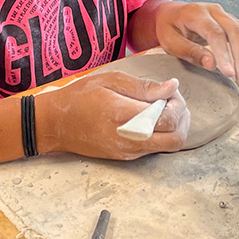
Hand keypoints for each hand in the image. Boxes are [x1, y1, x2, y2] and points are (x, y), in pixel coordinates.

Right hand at [35, 71, 189, 159]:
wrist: (56, 124)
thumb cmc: (80, 97)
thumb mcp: (110, 81)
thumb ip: (143, 86)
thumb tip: (172, 86)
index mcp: (124, 116)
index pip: (168, 119)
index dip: (178, 104)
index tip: (170, 91)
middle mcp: (129, 139)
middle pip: (176, 139)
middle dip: (182, 119)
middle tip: (172, 101)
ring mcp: (128, 151)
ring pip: (168, 147)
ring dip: (174, 128)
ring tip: (161, 108)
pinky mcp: (125, 157)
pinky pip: (153, 149)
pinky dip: (160, 134)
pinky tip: (149, 118)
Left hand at [154, 1, 238, 86]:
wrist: (171, 14)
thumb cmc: (169, 28)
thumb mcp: (170, 41)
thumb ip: (190, 52)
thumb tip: (211, 64)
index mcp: (196, 13)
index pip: (215, 33)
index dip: (224, 53)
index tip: (229, 74)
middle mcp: (215, 11)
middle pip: (236, 32)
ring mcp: (227, 15)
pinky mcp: (235, 23)